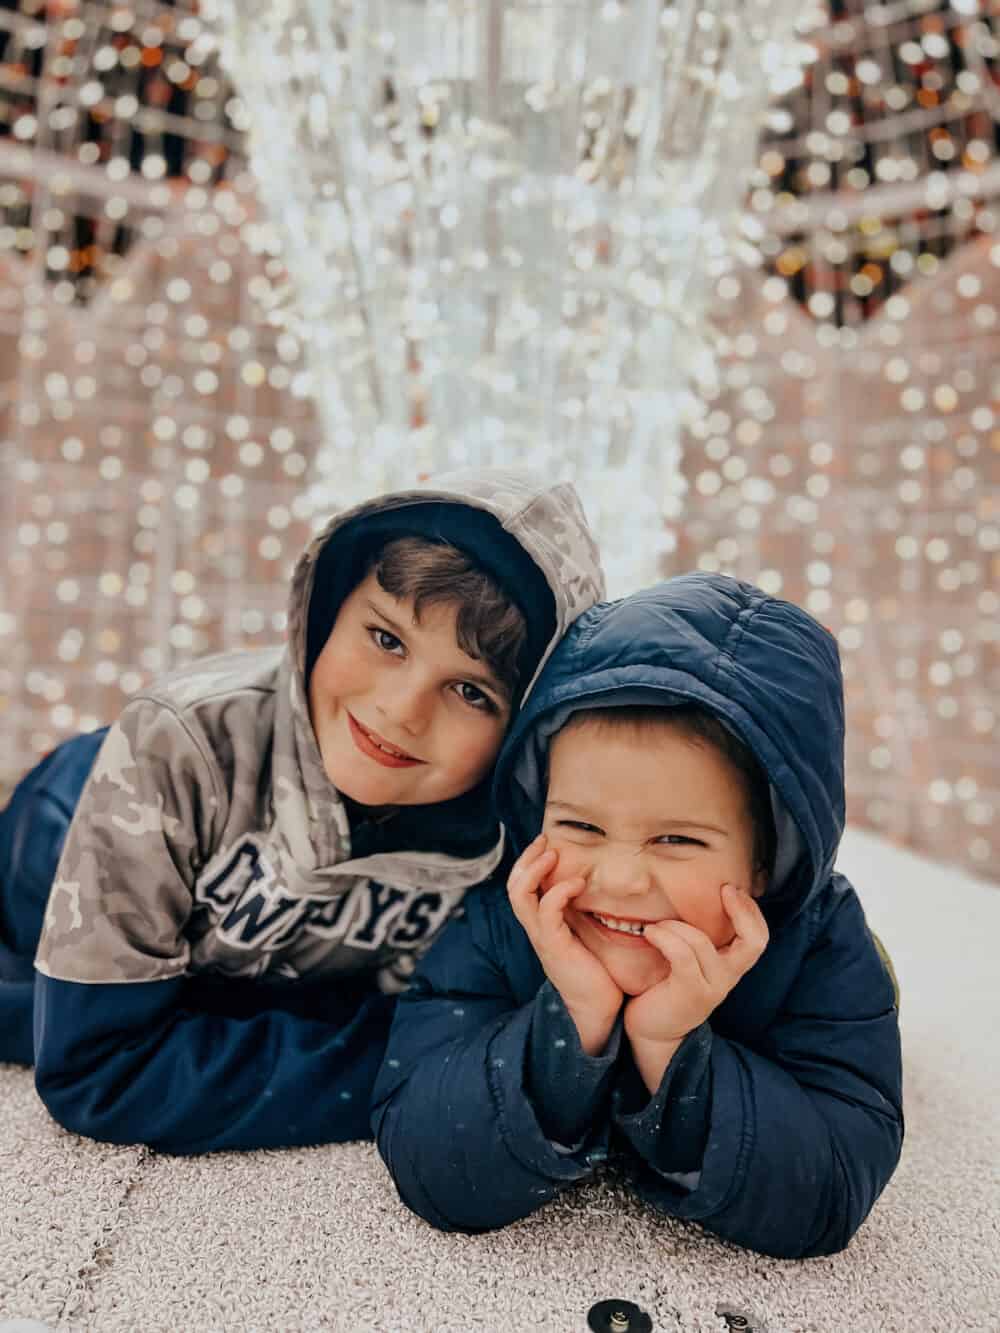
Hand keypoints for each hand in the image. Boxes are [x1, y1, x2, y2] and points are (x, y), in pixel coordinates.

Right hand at [507, 834, 622, 1053]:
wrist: (596, 1011)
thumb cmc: (596, 972)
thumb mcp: (585, 935)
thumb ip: (581, 914)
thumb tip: (593, 885)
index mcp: (541, 925)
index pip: (521, 887)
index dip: (527, 862)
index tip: (546, 843)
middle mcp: (536, 929)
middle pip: (513, 886)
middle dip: (526, 859)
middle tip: (545, 841)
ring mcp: (542, 938)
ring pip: (520, 896)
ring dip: (535, 870)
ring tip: (554, 854)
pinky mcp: (555, 947)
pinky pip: (547, 913)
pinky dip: (559, 892)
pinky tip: (578, 883)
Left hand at [624, 884, 767, 1089]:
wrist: (654, 1033)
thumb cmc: (666, 987)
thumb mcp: (690, 961)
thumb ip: (698, 939)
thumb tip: (692, 897)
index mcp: (730, 967)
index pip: (759, 938)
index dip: (752, 911)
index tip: (731, 889)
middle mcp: (727, 978)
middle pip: (753, 943)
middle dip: (742, 911)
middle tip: (723, 891)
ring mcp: (712, 987)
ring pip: (702, 943)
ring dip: (676, 926)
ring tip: (656, 925)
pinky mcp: (690, 993)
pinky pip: (682, 955)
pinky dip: (665, 938)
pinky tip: (650, 934)